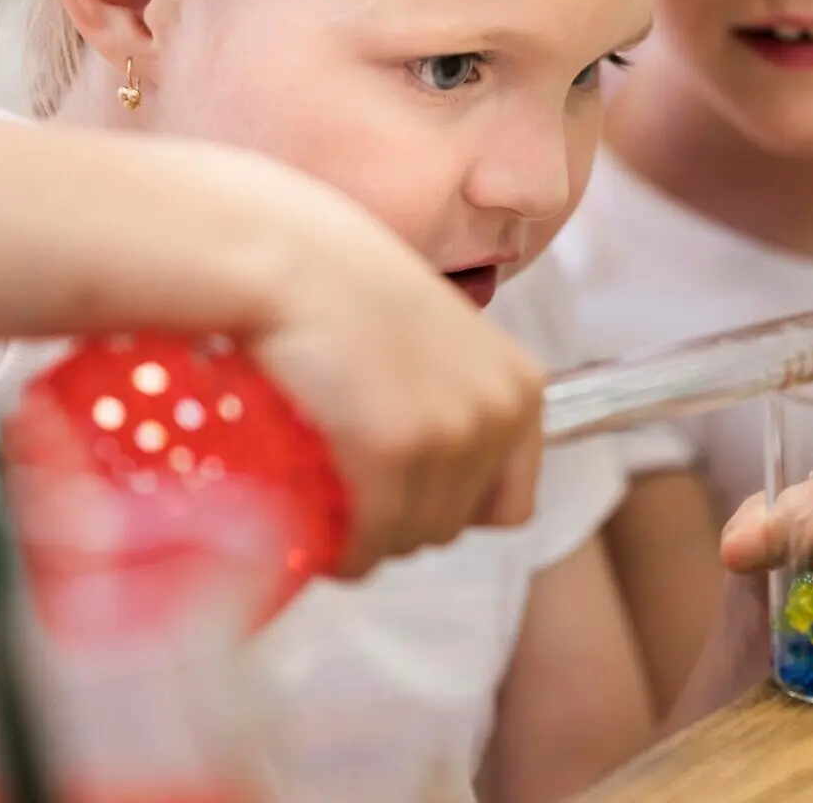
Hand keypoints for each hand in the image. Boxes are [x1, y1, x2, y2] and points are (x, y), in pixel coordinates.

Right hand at [233, 164, 545, 576]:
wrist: (289, 259)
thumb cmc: (349, 289)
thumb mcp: (437, 338)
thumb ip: (454, 393)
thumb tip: (434, 459)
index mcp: (522, 388)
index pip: (512, 505)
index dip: (456, 510)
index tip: (405, 498)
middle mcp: (499, 413)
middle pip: (454, 526)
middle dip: (401, 521)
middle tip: (348, 499)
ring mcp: (451, 435)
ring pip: (411, 539)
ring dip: (368, 538)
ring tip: (326, 510)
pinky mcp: (395, 453)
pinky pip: (372, 541)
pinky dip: (343, 552)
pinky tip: (315, 539)